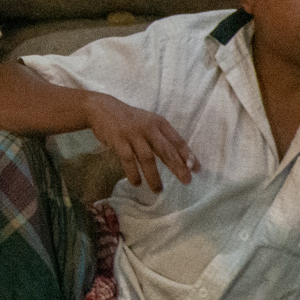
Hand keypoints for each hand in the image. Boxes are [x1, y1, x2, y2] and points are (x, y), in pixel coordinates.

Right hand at [83, 91, 197, 193]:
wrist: (102, 109)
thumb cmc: (129, 120)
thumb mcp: (148, 123)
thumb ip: (161, 138)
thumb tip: (179, 159)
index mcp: (159, 123)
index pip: (177, 141)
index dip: (188, 156)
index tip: (196, 169)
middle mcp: (148, 128)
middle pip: (166, 150)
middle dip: (177, 167)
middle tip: (186, 181)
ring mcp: (133, 134)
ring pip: (147, 158)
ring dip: (154, 176)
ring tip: (158, 190)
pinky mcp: (118, 140)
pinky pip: (128, 160)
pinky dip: (133, 173)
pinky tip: (136, 183)